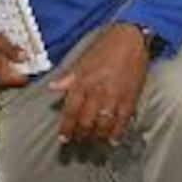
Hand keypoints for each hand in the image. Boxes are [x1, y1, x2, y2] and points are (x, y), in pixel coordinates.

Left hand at [47, 24, 149, 146]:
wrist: (130, 40)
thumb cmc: (104, 48)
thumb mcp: (81, 61)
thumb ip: (68, 78)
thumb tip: (52, 88)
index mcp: (82, 83)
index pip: (70, 111)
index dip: (66, 128)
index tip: (63, 138)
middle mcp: (96, 93)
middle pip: (85, 122)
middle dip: (81, 134)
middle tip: (78, 141)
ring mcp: (113, 98)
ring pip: (102, 125)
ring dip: (97, 136)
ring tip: (94, 142)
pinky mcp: (129, 99)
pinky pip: (122, 122)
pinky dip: (117, 133)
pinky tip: (113, 141)